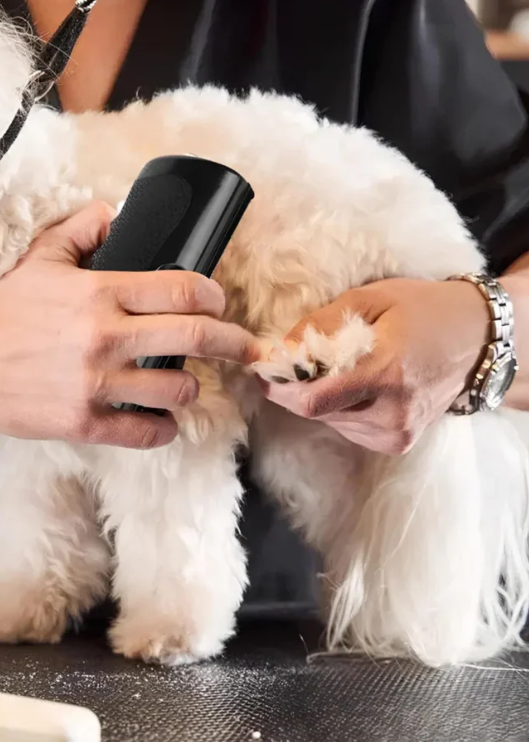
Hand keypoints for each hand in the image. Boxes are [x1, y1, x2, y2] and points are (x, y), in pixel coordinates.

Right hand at [0, 202, 259, 448]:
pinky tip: (162, 419)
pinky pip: (146, 433)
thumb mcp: (39, 261)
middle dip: (233, 342)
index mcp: (99, 293)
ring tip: (185, 383)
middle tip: (245, 347)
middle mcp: (105, 338)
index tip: (219, 301)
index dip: (213, 295)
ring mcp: (96, 385)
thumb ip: (78, 231)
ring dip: (192, 386)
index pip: (180, 288)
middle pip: (195, 338)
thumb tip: (111, 212)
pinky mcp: (84, 423)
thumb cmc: (3, 313)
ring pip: (177, 390)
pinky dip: (164, 428)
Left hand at [258, 278, 490, 454]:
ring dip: (320, 397)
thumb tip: (280, 348)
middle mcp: (392, 412)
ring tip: (341, 368)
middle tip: (295, 363)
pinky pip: (348, 428)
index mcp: (385, 373)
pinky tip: (360, 385)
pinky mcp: (398, 443)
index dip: (280, 388)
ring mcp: (397, 432)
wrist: (477, 340)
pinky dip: (341, 408)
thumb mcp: (370, 299)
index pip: (313, 400)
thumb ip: (321, 324)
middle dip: (296, 388)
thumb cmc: (422, 309)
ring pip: (329, 421)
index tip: (265, 370)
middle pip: (316, 412)